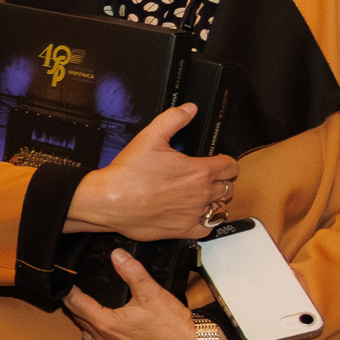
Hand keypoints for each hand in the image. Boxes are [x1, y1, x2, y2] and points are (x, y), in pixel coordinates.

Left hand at [62, 253, 210, 339]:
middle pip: (78, 318)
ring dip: (83, 318)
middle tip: (70, 287)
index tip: (63, 279)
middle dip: (72, 303)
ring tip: (83, 303)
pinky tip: (103, 323)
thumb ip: (132, 272)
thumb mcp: (151, 292)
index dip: (68, 290)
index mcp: (106, 324)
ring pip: (87, 332)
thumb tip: (117, 255)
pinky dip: (96, 331)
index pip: (76, 304)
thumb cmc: (173, 325)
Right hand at [66, 103, 237, 242]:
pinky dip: (206, 221)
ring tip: (200, 195)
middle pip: (228, 187)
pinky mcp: (182, 230)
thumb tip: (188, 110)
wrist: (108, 201)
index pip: (230, 166)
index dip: (225, 161)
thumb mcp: (149, 137)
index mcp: (198, 172)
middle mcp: (200, 194)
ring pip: (220, 207)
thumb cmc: (127, 175)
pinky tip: (195, 214)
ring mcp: (193, 214)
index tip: (217, 162)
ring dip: (214, 200)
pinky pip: (208, 228)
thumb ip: (172, 120)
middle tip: (206, 178)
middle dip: (220, 180)